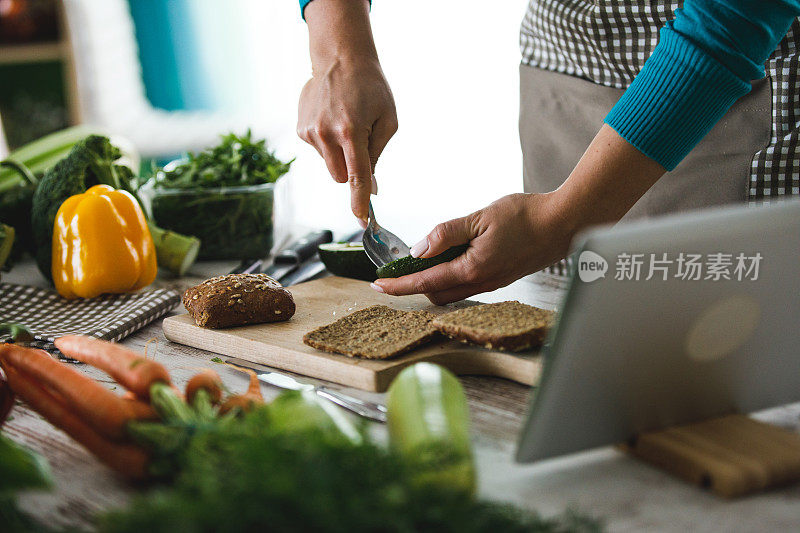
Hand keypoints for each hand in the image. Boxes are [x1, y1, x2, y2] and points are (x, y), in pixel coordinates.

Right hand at [298, 0, 396, 221]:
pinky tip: (333, 119)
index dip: (359, 201)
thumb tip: (371, 188)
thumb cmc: (371, 88)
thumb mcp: (387, 120)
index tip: (362, 220)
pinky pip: (319, 150)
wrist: (340, 58)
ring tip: (346, 124)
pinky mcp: (300, 129)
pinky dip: (328, 143)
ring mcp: (310, 132)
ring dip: (340, 154)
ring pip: (329, 165)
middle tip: (361, 145)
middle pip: (340, 177)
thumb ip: (377, 156)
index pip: (356, 176)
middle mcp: (326, 134)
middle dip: (351, 171)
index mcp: (352, 132)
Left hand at [372, 193, 574, 304]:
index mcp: (472, 269)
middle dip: (412, 287)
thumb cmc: (527, 217)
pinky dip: (449, 278)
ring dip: (431, 283)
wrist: (565, 224)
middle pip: (435, 294)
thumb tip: (418, 249)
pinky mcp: (500, 277)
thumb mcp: (480, 218)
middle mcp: (481, 282)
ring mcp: (492, 282)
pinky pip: (467, 286)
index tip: (378, 285)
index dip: (399, 285)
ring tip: (418, 265)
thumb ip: (447, 233)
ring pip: (451, 292)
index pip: (425, 282)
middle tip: (394, 273)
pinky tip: (448, 261)